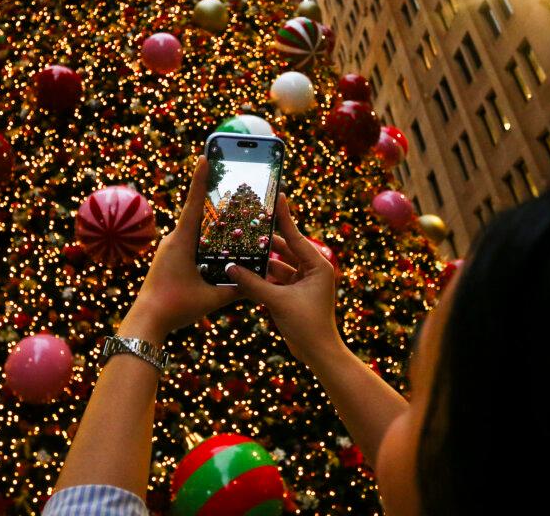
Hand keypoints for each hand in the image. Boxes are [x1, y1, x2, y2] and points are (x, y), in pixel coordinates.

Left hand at [121, 156, 239, 342]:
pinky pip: (189, 243)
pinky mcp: (169, 259)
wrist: (146, 321)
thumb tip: (259, 284)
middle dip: (213, 199)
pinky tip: (218, 246)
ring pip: (194, 230)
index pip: (194, 203)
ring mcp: (169, 249)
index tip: (204, 157)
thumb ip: (236, 289)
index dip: (200, 179)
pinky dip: (204, 240)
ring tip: (231, 216)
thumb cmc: (175, 307)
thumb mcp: (211, 298)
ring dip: (210, 222)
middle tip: (231, 185)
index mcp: (181, 241)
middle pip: (197, 213)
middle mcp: (173, 240)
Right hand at [227, 193, 341, 362]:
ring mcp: (303, 282)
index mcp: (317, 265)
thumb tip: (231, 267)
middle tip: (249, 223)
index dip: (284, 217)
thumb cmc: (307, 325)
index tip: (276, 196)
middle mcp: (312, 270)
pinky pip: (274, 279)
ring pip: (278, 264)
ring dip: (261, 260)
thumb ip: (253, 283)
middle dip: (267, 239)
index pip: (296, 236)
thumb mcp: (277, 301)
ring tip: (241, 246)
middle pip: (285, 248)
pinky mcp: (293, 294)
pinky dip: (261, 276)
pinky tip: (243, 269)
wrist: (318, 353)